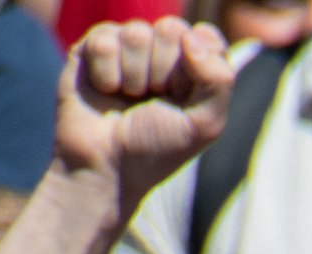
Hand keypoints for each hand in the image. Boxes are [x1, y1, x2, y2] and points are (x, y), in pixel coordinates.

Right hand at [58, 14, 235, 220]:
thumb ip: (219, 80)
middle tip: (154, 100)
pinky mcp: (92, 47)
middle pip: (171, 29)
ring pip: (138, 33)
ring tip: (129, 99)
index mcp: (193, 66)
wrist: (108, 166)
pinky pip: (105, 40)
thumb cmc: (158, 148)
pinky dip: (107, 74)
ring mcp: (126, 47)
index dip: (198, 64)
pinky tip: (106, 91)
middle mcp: (160, 51)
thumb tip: (191, 36)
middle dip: (165, 72)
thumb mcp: (205, 124)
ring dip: (135, 77)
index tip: (185, 95)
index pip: (206, 36)